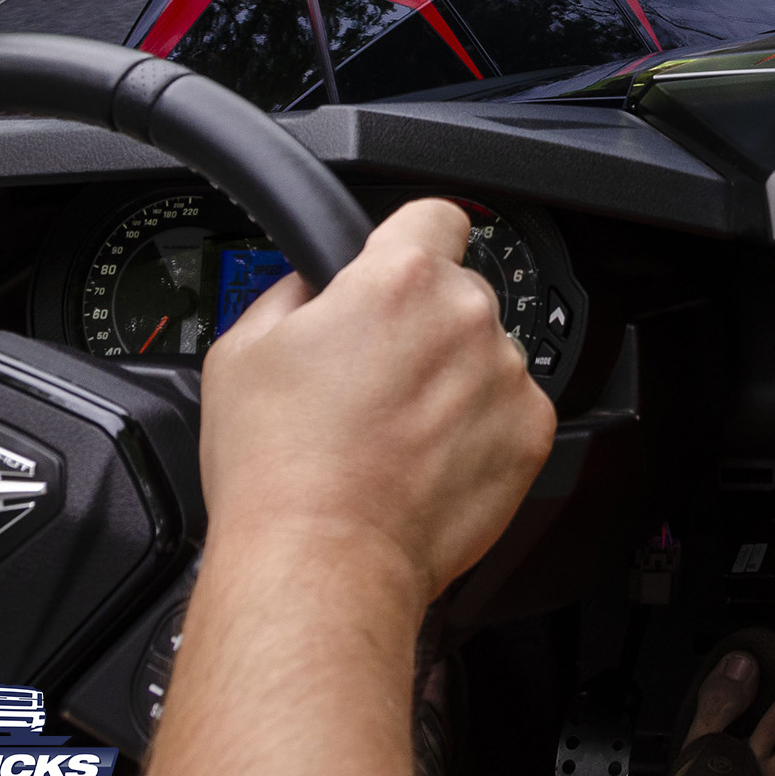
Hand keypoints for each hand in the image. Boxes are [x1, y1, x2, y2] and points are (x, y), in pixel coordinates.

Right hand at [197, 197, 556, 600]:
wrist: (323, 559)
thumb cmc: (279, 467)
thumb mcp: (243, 349)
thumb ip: (293, 290)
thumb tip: (315, 282)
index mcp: (401, 279)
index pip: (436, 216)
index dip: (409, 241)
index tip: (395, 268)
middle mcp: (467, 317)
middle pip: (458, 293)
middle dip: (422, 323)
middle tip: (372, 377)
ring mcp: (506, 376)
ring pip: (485, 354)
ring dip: (453, 378)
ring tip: (395, 431)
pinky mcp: (530, 432)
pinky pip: (508, 409)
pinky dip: (479, 429)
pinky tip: (427, 460)